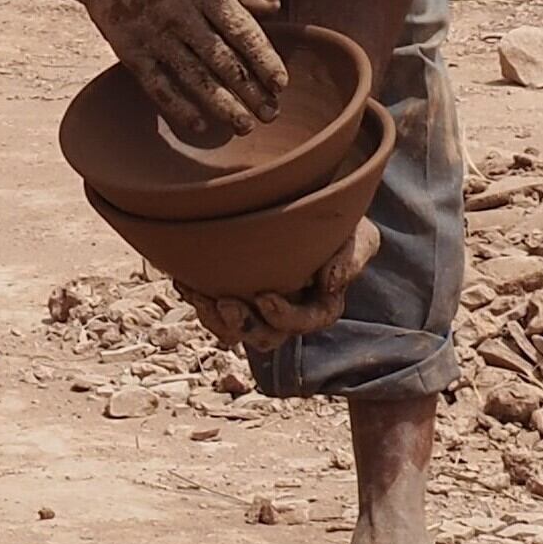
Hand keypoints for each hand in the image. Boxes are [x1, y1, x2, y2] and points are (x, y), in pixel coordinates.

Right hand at [65, 0, 286, 142]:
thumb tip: (275, 7)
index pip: (242, 31)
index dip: (264, 59)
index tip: (280, 83)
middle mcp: (180, 14)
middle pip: (223, 60)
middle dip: (250, 91)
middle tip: (271, 114)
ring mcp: (154, 35)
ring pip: (194, 78)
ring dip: (222, 106)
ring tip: (244, 126)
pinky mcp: (129, 50)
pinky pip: (157, 85)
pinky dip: (178, 106)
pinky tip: (198, 125)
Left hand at [184, 218, 378, 357]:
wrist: (313, 205)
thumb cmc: (342, 224)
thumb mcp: (359, 234)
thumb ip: (350, 257)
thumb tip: (329, 283)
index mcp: (320, 306)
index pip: (306, 323)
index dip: (284, 317)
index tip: (265, 296)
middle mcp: (288, 314)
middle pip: (265, 337)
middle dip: (243, 325)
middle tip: (224, 302)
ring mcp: (258, 309)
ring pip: (233, 332)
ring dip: (214, 318)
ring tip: (196, 292)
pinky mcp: (234, 295)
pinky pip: (212, 312)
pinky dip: (196, 298)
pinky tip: (183, 281)